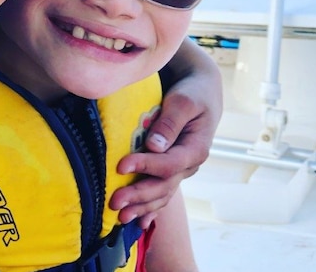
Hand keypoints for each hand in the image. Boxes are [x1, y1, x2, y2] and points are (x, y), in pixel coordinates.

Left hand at [110, 40, 221, 225]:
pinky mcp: (171, 169)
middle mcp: (189, 164)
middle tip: (114, 202)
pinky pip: (161, 193)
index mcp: (196, 149)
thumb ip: (170, 123)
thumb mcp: (183, 102)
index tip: (120, 166)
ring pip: (162, 194)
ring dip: (141, 207)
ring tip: (120, 218)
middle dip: (139, 196)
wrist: (201, 93)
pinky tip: (137, 223)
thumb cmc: (191, 93)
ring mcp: (181, 169)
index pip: (169, 163)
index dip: (145, 166)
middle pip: (164, 185)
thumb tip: (154, 145)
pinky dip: (150, 208)